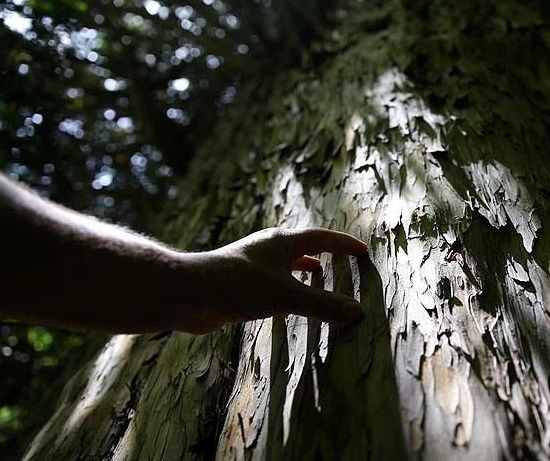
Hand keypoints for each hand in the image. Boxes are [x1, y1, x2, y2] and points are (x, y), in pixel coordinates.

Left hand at [174, 227, 367, 333]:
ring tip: (319, 276)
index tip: (362, 251)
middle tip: (343, 260)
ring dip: (305, 269)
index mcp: (281, 242)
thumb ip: (322, 304)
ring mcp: (253, 266)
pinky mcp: (240, 284)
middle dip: (325, 253)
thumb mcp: (285, 296)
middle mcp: (268, 249)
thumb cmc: (235, 285)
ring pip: (286, 264)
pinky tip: (287, 301)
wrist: (187, 294)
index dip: (344, 245)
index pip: (322, 238)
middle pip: (303, 246)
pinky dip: (288, 287)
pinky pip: (273, 282)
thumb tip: (357, 311)